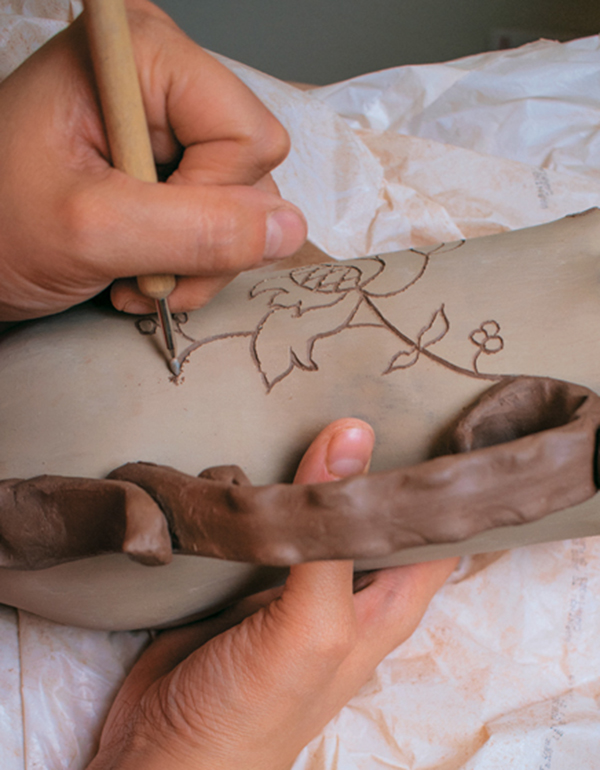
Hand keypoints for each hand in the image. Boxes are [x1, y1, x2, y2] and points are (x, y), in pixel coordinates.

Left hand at [0, 0, 305, 320]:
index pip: (247, 133)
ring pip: (242, 204)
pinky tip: (140, 265)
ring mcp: (167, 121)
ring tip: (133, 272)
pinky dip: (189, 258)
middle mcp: (163, 77)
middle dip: (205, 239)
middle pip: (250, 170)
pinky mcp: (167, 160)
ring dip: (196, 258)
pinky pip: (220, 217)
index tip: (147, 229)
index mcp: (142, 54)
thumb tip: (288, 229)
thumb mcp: (92, 230)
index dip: (213, 199)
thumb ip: (196, 231)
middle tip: (141, 267)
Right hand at [87, 419, 457, 769]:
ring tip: (285, 432)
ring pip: (304, 507)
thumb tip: (353, 436)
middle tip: (346, 406)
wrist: (163, 751)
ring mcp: (290, 577)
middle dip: (358, 464)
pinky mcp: (241, 573)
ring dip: (291, 475)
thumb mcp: (311, 626)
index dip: (437, 485)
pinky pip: (252, 519)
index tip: (429, 424)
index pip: (434, 530)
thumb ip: (331, 538)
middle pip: (366, 508)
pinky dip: (242, 496)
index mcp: (385, 600)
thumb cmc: (255, 709)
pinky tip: (231, 480)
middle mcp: (343, 584)